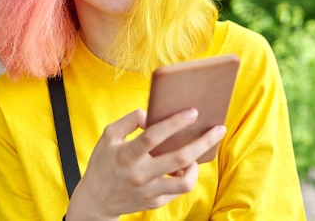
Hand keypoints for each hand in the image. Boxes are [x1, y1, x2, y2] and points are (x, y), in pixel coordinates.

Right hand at [64, 108, 226, 220]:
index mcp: (127, 155)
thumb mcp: (109, 136)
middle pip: (179, 159)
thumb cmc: (104, 162)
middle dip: (203, 142)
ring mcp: (149, 191)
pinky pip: (178, 190)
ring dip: (197, 165)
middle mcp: (140, 175)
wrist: (96, 200)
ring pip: (185, 182)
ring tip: (200, 152)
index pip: (153, 137)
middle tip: (219, 129)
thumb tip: (151, 115)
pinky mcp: (155, 202)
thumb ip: (129, 120)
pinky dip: (186, 176)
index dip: (175, 123)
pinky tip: (187, 165)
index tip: (193, 112)